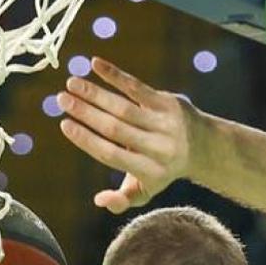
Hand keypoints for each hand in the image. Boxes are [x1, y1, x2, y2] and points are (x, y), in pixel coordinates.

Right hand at [57, 58, 206, 213]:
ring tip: (71, 83)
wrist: (203, 146)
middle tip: (61, 99)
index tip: (64, 124)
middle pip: (114, 128)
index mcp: (148, 171)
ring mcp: (164, 124)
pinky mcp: (168, 103)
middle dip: (85, 113)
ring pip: (123, 107)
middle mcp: (158, 148)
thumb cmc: (161, 169)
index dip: (86, 140)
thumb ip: (122, 200)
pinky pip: (138, 88)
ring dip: (95, 93)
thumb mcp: (145, 191)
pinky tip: (95, 64)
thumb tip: (98, 200)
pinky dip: (115, 76)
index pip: (110, 154)